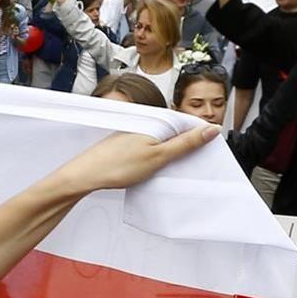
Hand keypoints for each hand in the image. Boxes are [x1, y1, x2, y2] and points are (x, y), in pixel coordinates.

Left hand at [57, 126, 219, 193]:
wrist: (85, 175)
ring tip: (176, 168)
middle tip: (196, 164)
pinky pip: (151, 149)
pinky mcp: (129, 145)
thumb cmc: (118, 166)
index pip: (188, 124)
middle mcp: (146, 125)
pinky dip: (158, 158)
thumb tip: (210, 129)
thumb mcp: (158, 156)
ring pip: (164, 142)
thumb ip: (185, 143)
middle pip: (176, 133)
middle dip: (188, 147)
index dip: (201, 136)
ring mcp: (136, 135)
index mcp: (156, 123)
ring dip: (173, 154)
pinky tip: (158, 169)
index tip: (211, 152)